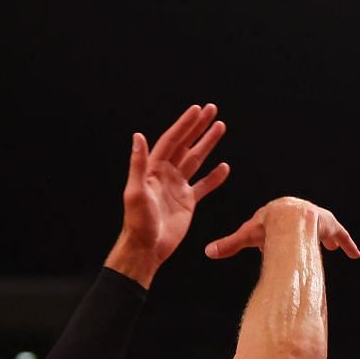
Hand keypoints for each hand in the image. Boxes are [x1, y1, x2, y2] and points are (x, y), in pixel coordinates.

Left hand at [106, 103, 231, 284]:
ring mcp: (178, 187)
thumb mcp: (135, 191)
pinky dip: (214, 177)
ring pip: (196, 160)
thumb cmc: (138, 222)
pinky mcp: (187, 202)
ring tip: (220, 128)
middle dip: (198, 127)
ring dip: (208, 144)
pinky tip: (224, 167)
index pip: (172, 141)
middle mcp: (166, 174)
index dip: (185, 125)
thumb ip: (138, 164)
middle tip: (213, 110)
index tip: (197, 110)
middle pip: (186, 145)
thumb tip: (138, 137)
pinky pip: (203, 186)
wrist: (147, 248)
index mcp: (154, 169)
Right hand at [205, 196, 359, 260]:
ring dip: (324, 236)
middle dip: (303, 234)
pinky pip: (342, 235)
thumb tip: (207, 253)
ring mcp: (317, 218)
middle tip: (306, 245)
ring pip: (322, 229)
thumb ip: (229, 245)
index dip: (277, 235)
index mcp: (280, 213)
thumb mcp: (246, 236)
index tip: (275, 245)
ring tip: (328, 245)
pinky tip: (355, 255)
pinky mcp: (331, 224)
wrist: (288, 218)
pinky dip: (348, 245)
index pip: (278, 224)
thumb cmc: (267, 226)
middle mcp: (301, 213)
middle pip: (301, 226)